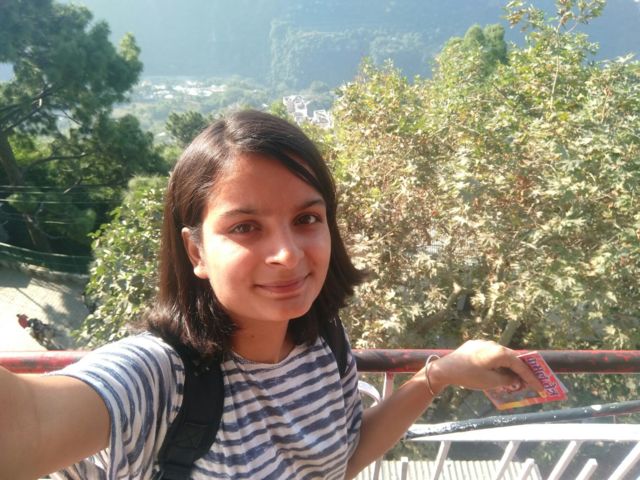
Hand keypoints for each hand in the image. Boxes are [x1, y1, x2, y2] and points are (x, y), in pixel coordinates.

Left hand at [426, 340, 544, 393]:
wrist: (445, 369)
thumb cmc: (468, 376)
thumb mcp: (491, 382)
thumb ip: (507, 380)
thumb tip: (516, 380)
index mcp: (499, 352)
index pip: (520, 365)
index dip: (530, 377)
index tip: (540, 386)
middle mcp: (493, 344)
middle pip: (512, 358)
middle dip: (520, 371)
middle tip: (529, 382)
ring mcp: (483, 344)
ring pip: (501, 356)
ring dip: (508, 367)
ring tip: (514, 379)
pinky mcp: (474, 346)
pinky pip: (490, 354)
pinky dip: (497, 363)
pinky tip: (497, 372)